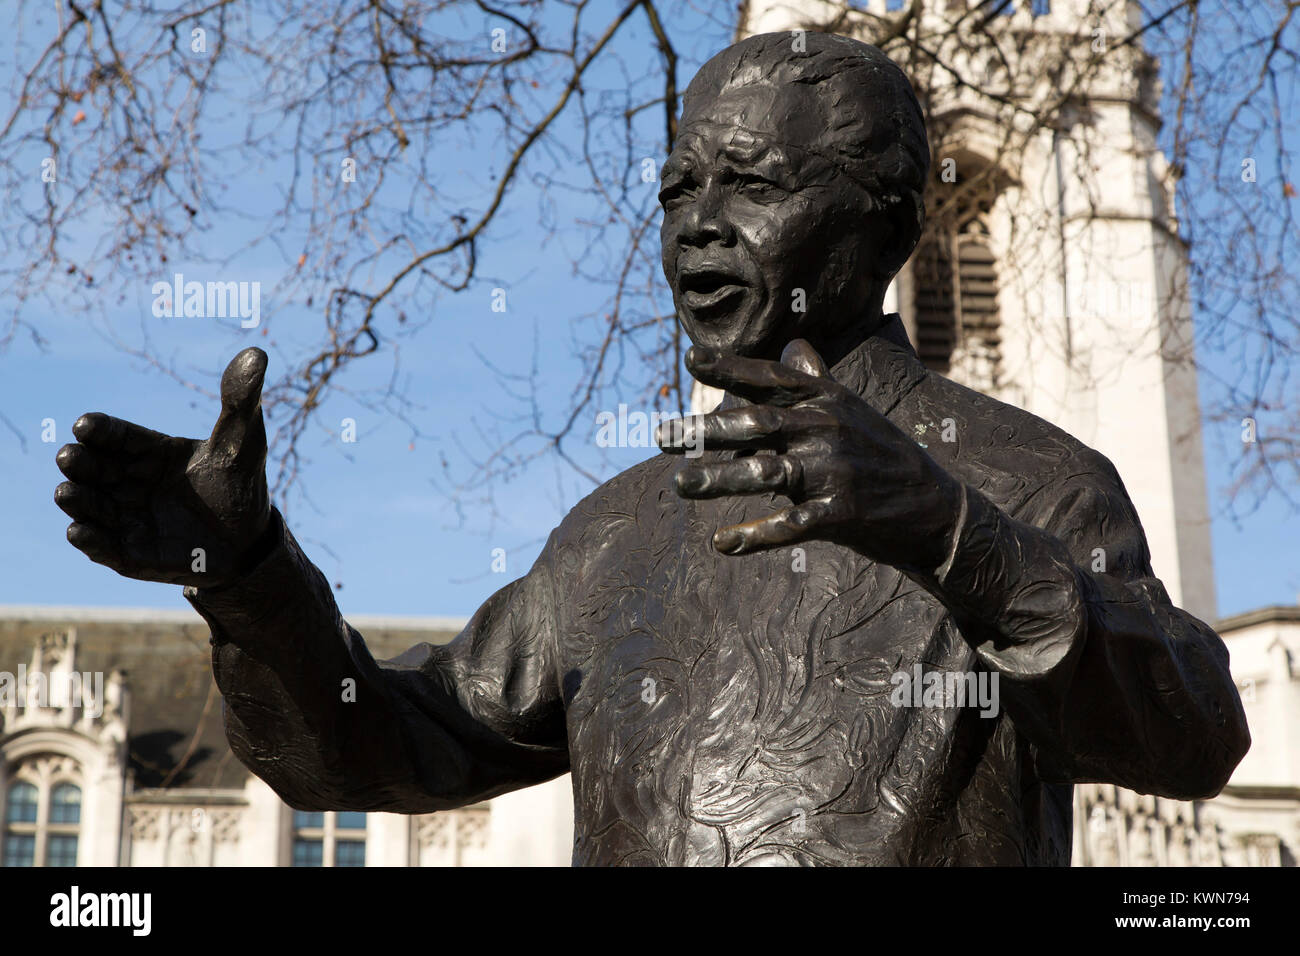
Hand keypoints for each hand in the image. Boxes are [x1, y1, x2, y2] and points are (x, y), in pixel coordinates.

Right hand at [55, 348, 272, 587]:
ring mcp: (124, 516)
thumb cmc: (239, 485)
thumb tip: (257, 354)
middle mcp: (128, 480)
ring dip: (75, 498)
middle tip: (71, 458)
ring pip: (89, 504)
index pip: (114, 435)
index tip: (86, 425)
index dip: (98, 430)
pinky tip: (81, 532)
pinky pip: (100, 545)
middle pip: (92, 467)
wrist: (249, 542)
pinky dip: (88, 539)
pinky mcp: (127, 552)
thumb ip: (241, 401)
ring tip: (68, 492)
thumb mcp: (244, 441)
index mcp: (148, 450)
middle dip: (78, 461)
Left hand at [656, 339, 962, 571]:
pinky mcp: (842, 514)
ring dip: (718, 480)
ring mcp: (835, 473)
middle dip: (705, 430)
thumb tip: (793, 345)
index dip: (730, 368)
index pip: (771, 380)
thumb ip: (817, 380)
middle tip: (661, 436)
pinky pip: (788, 525)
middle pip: (756, 424)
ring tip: (680, 484)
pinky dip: (753, 537)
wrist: (936, 509)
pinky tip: (721, 543)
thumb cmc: (884, 455)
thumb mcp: (854, 410)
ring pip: (765, 473)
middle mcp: (828, 430)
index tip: (690, 360)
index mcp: (829, 401)